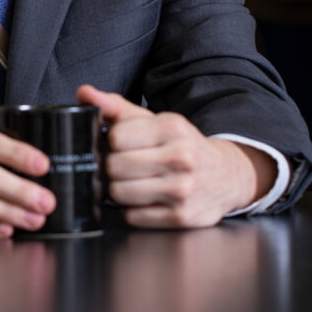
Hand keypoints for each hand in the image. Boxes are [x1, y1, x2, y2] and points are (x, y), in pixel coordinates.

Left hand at [76, 84, 275, 227]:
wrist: (227, 175)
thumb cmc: (182, 146)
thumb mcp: (156, 121)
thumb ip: (117, 108)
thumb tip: (84, 93)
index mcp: (172, 128)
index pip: (116, 136)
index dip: (112, 142)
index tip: (120, 144)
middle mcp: (180, 157)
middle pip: (114, 166)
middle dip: (112, 167)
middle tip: (123, 165)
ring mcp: (182, 190)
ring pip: (119, 194)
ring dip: (119, 190)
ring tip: (133, 182)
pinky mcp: (181, 217)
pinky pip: (133, 216)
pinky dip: (133, 209)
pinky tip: (147, 198)